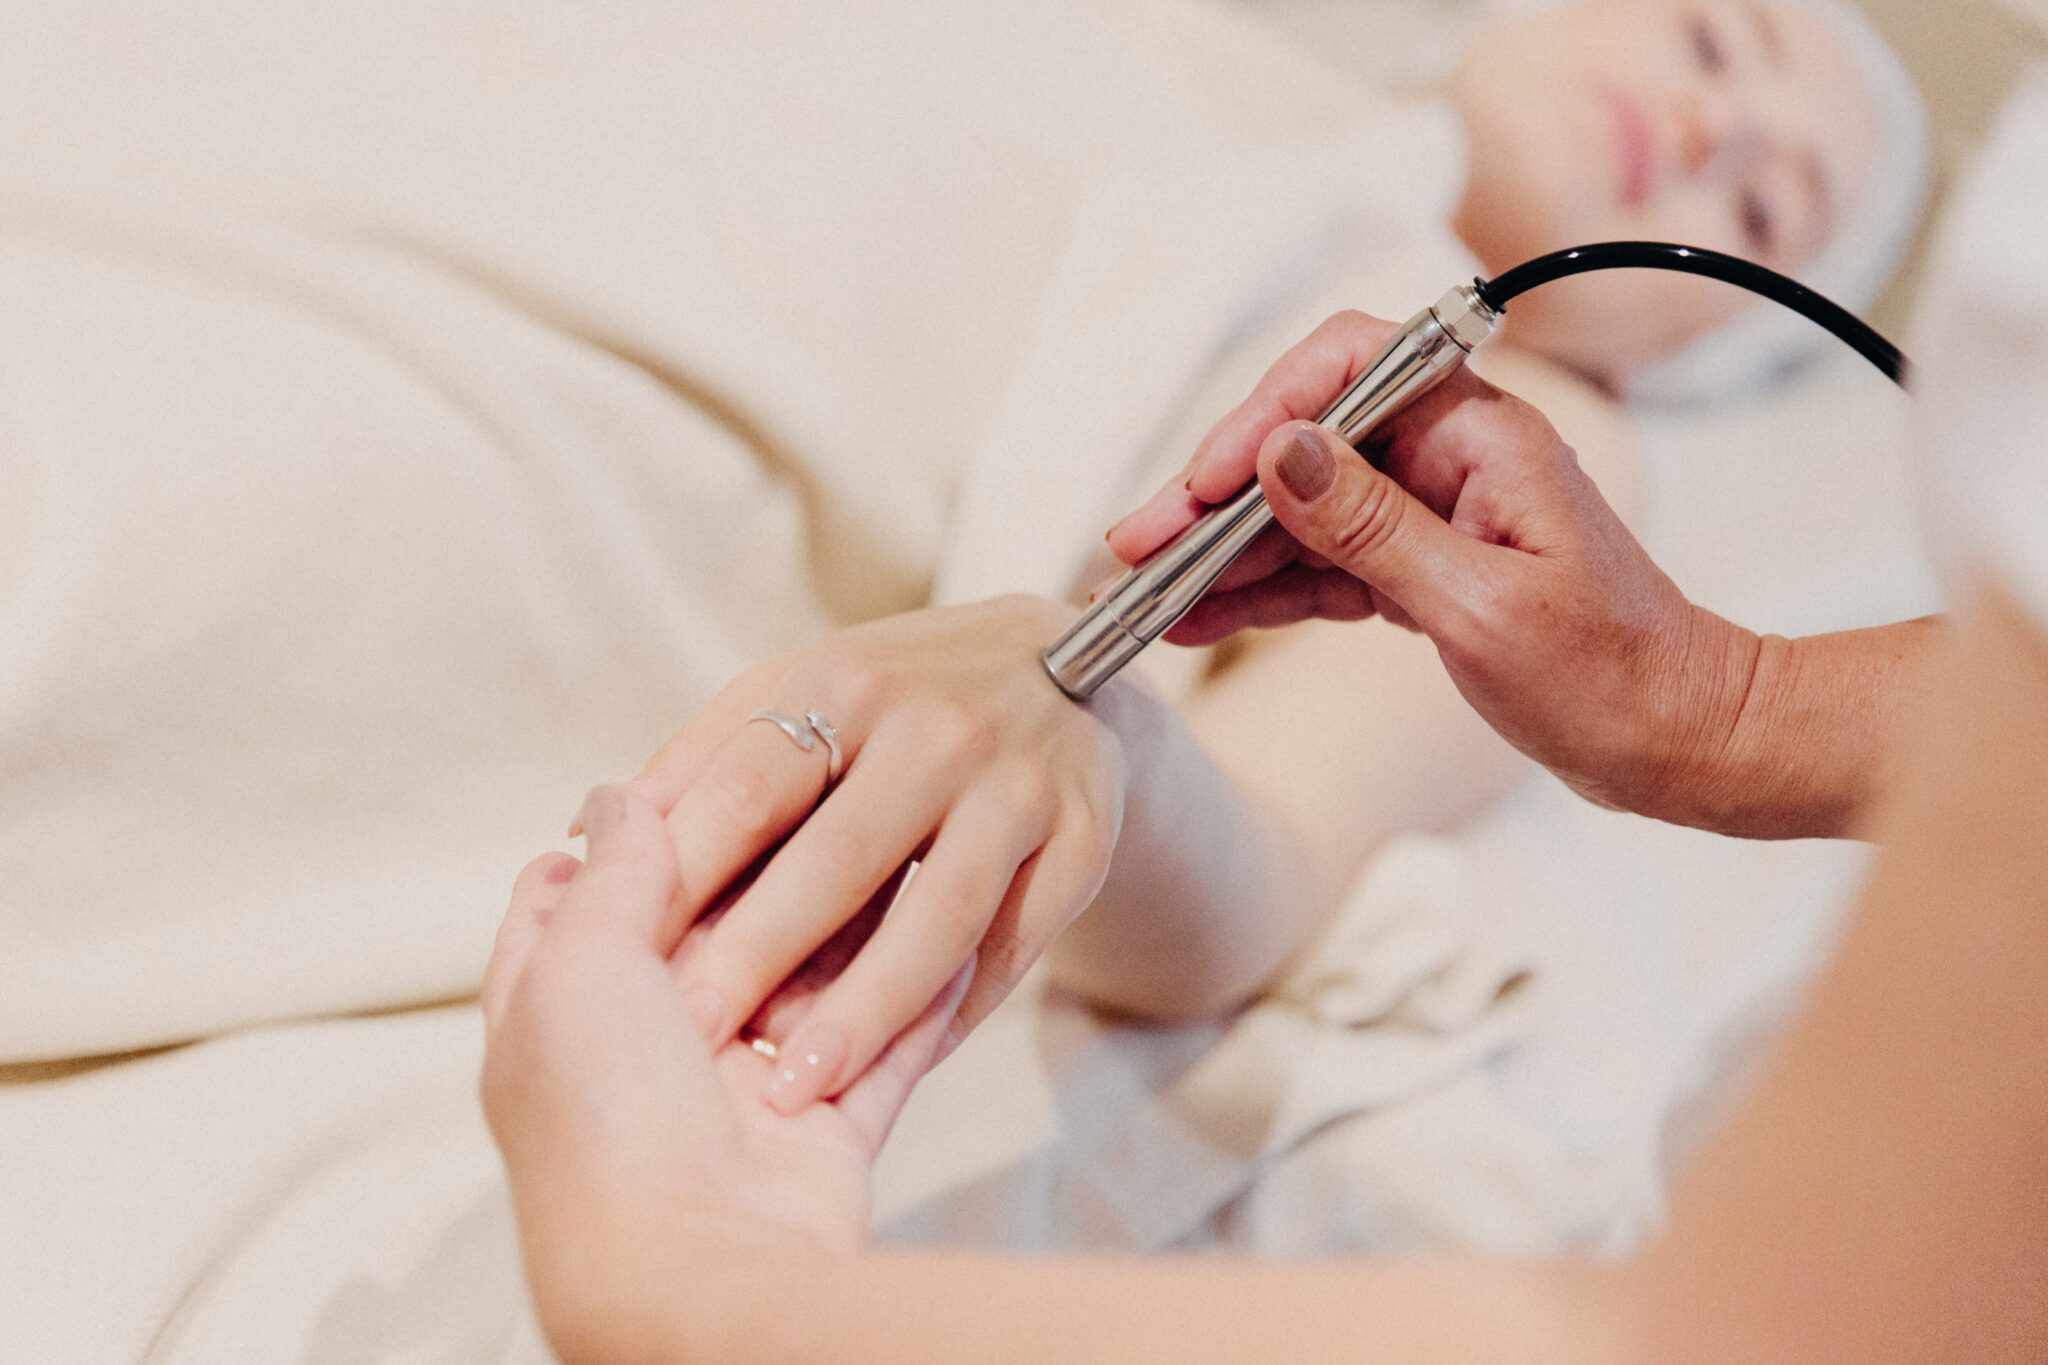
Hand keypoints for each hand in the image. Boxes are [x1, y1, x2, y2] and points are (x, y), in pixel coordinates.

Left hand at [480, 786, 970, 1350]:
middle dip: (764, 875)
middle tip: (821, 800)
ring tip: (903, 849)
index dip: (624, 845)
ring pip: (808, 987)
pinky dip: (916, 1002)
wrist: (690, 1267)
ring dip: (851, 932)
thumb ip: (613, 875)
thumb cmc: (604, 1120)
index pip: (582, 908)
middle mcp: (651, 1053)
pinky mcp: (824, 1133)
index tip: (678, 784)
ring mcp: (740, 1096)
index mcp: (564, 1016)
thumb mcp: (579, 965)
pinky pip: (884, 1053)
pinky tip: (952, 942)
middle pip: (715, 936)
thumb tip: (619, 794)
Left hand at [625, 594, 1124, 1115]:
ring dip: (864, 1010)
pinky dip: (957, 1011)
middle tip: (697, 1035)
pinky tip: (900, 1062)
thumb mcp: (795, 692)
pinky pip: (1016, 945)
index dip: (688, 873)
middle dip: (761, 954)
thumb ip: (700, 764)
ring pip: (937, 918)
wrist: (1070, 663)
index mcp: (840, 682)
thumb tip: (589, 828)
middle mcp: (937, 725)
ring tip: (795, 1082)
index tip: (634, 956)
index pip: (748, 785)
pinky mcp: (1085, 842)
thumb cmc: (893, 700)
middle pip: (838, 857)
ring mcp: (1020, 783)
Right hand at [1107, 310, 1761, 827]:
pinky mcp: (1420, 570)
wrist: (1679, 741)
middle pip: (1308, 443)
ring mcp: (1432, 514)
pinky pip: (1323, 565)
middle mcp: (1451, 459)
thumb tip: (1281, 452)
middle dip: (1218, 494)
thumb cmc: (1612, 676)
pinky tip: (1204, 616)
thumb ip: (1373, 526)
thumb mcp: (1480, 606)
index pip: (1349, 371)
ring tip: (1150, 590)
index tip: (1205, 484)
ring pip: (1303, 510)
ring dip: (1226, 549)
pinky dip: (1265, 590)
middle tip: (1138, 545)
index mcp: (1481, 436)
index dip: (1264, 414)